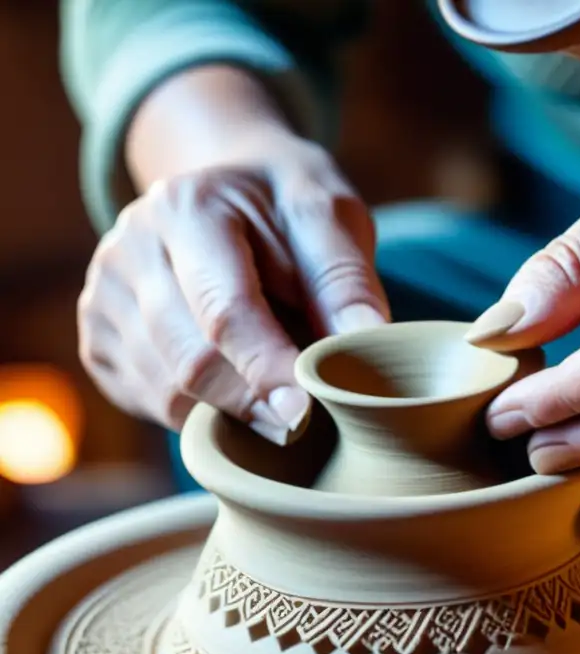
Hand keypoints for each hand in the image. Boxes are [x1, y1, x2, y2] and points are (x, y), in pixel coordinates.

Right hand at [77, 134, 388, 442]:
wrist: (229, 190)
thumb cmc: (287, 209)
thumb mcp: (329, 217)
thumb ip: (345, 278)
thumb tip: (369, 340)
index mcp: (188, 208)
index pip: (224, 310)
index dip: (267, 368)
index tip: (308, 410)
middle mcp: (130, 249)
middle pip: (189, 359)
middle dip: (252, 403)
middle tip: (305, 428)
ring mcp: (104, 294)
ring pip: (166, 389)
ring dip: (229, 414)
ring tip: (281, 408)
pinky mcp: (100, 336)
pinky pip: (150, 400)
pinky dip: (200, 414)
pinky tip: (242, 398)